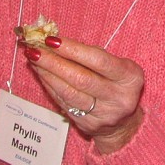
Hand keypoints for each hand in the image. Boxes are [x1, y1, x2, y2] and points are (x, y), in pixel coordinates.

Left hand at [22, 37, 144, 153]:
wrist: (124, 122)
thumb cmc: (118, 84)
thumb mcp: (117, 66)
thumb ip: (93, 55)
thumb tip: (57, 42)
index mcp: (130, 77)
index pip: (99, 61)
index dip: (74, 49)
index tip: (52, 40)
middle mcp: (119, 98)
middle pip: (81, 78)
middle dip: (54, 62)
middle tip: (35, 50)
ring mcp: (104, 114)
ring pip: (69, 93)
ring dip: (48, 75)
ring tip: (34, 60)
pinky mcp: (88, 125)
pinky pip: (64, 103)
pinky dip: (51, 87)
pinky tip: (42, 75)